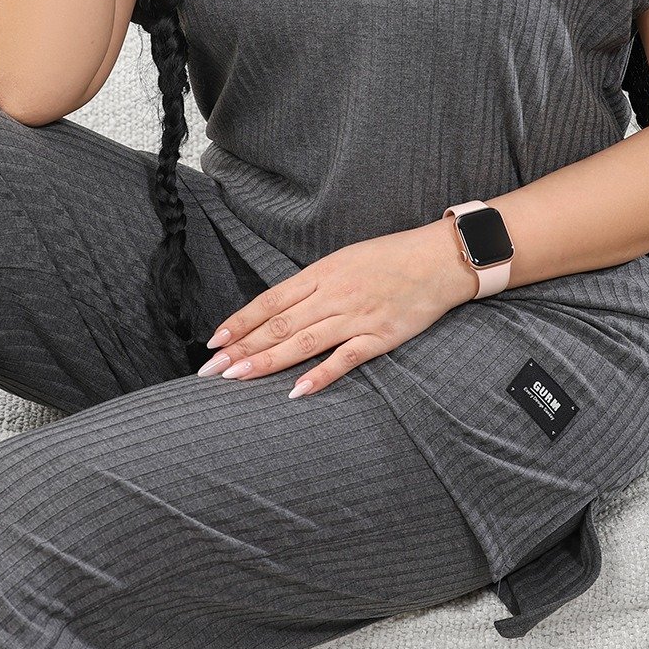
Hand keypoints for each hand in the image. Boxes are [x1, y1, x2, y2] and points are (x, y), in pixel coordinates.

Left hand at [195, 220, 478, 396]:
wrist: (438, 259)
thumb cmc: (390, 257)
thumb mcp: (345, 259)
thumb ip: (314, 284)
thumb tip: (279, 307)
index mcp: (322, 273)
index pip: (271, 300)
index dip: (240, 321)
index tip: (214, 340)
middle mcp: (333, 294)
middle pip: (279, 324)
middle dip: (242, 347)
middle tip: (210, 370)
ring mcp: (356, 317)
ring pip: (303, 341)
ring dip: (267, 361)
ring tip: (237, 378)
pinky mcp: (380, 337)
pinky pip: (345, 358)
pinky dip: (320, 375)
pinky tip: (297, 391)